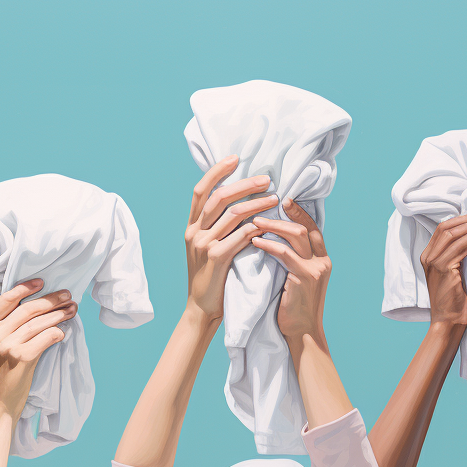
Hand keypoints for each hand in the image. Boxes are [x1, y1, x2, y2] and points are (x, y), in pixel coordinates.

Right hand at [0, 279, 76, 420]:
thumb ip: (1, 330)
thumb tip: (29, 310)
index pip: (4, 300)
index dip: (24, 288)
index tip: (41, 282)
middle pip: (26, 309)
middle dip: (50, 300)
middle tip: (67, 295)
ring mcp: (5, 345)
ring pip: (38, 322)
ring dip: (58, 314)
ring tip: (72, 310)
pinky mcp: (20, 357)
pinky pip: (45, 338)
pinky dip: (57, 333)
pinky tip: (63, 333)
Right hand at [186, 156, 275, 322]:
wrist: (202, 309)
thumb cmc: (211, 278)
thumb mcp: (207, 248)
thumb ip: (216, 227)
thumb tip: (238, 204)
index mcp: (191, 227)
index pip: (200, 190)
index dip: (217, 171)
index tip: (236, 158)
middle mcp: (193, 232)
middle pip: (219, 197)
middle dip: (245, 184)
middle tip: (267, 179)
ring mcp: (203, 245)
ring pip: (232, 214)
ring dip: (256, 204)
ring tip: (275, 199)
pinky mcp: (216, 259)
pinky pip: (239, 236)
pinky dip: (255, 228)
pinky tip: (268, 224)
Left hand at [254, 200, 331, 344]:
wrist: (301, 333)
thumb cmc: (293, 308)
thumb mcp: (296, 279)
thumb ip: (292, 260)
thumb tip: (273, 240)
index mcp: (322, 260)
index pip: (312, 227)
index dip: (298, 212)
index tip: (283, 201)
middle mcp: (322, 262)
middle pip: (304, 227)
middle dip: (284, 215)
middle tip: (262, 207)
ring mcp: (315, 269)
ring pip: (296, 235)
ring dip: (273, 226)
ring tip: (254, 222)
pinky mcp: (304, 278)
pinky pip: (285, 254)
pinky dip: (268, 245)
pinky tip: (255, 242)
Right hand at [418, 214, 466, 329]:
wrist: (448, 319)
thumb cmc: (452, 298)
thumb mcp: (450, 272)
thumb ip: (454, 254)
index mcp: (427, 256)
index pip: (442, 228)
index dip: (460, 220)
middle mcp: (427, 257)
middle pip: (446, 229)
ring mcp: (433, 263)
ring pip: (453, 236)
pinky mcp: (443, 270)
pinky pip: (460, 249)